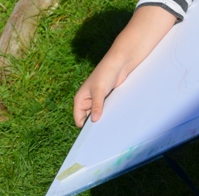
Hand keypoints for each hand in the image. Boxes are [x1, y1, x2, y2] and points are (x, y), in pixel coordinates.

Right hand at [73, 6, 176, 126]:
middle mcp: (87, 101)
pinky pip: (106, 111)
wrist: (119, 63)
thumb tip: (94, 121)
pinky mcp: (107, 99)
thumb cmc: (106, 73)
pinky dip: (109, 114)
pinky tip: (115, 119)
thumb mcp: (99, 90)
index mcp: (80, 99)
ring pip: (98, 116)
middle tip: (104, 134)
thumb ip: (97, 105)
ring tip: (111, 127)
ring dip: (103, 119)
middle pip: (88, 119)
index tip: (94, 135)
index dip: (85, 127)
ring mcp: (97, 101)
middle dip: (95, 125)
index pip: (79, 119)